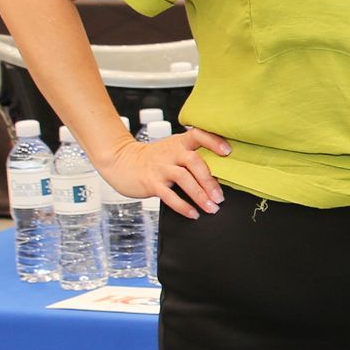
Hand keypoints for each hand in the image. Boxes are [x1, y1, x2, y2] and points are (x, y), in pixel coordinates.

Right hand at [98, 127, 232, 218]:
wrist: (121, 161)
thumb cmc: (154, 159)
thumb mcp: (172, 150)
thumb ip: (192, 156)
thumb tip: (221, 175)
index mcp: (179, 143)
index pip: (198, 135)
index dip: (214, 141)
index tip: (228, 152)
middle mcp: (171, 153)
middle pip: (194, 161)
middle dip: (210, 180)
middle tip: (220, 197)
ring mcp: (160, 168)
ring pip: (184, 179)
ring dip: (200, 195)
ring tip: (211, 208)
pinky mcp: (151, 182)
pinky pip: (169, 195)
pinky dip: (183, 206)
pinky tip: (193, 214)